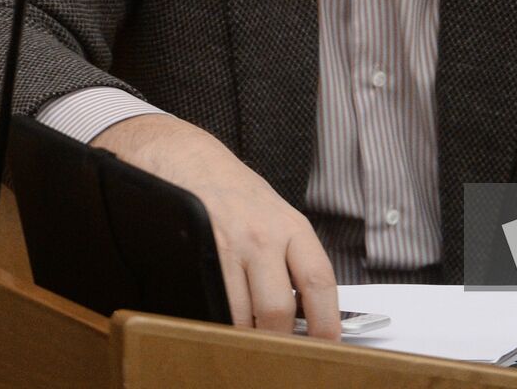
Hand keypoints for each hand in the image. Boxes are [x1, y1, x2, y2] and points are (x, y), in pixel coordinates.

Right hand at [91, 114, 338, 339]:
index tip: (329, 347)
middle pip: (278, 311)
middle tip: (278, 356)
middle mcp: (263, 235)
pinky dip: (215, 325)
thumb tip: (309, 312)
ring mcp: (228, 246)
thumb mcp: (276, 217)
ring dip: (243, 339)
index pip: (320, 282)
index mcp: (292, 227)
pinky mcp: (196, 254)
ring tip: (244, 346)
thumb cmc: (236, 194)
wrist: (188, 160)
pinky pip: (209, 306)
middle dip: (278, 343)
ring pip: (241, 315)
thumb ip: (292, 260)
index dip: (327, 323)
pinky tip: (218, 327)